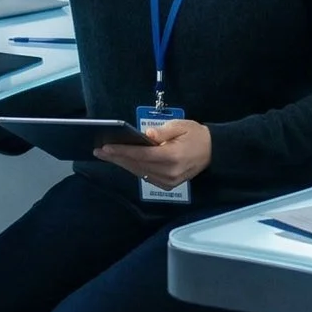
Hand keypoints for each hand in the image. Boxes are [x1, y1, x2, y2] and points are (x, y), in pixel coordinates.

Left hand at [96, 119, 211, 189]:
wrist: (213, 152)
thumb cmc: (196, 135)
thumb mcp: (181, 126)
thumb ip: (162, 131)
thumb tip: (145, 134)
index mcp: (172, 156)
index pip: (142, 154)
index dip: (122, 151)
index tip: (106, 147)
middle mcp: (169, 172)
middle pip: (137, 165)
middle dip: (117, 158)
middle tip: (98, 152)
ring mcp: (169, 182)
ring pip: (139, 173)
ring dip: (122, 164)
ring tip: (107, 156)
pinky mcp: (168, 186)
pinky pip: (146, 177)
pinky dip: (133, 168)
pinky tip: (123, 161)